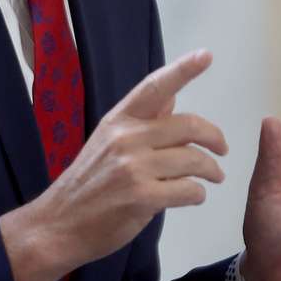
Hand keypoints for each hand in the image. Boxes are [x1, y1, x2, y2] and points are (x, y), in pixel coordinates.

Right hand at [0, 49, 227, 280]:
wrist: (57, 225)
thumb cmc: (86, 184)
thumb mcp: (107, 142)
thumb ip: (142, 122)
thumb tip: (171, 97)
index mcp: (118, 120)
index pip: (154, 88)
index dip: (182, 70)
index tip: (205, 55)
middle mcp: (126, 138)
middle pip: (188, 126)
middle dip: (215, 138)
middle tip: (223, 150)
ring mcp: (133, 168)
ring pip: (193, 160)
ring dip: (211, 170)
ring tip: (214, 177)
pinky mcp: (141, 198)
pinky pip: (188, 190)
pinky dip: (198, 194)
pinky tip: (194, 196)